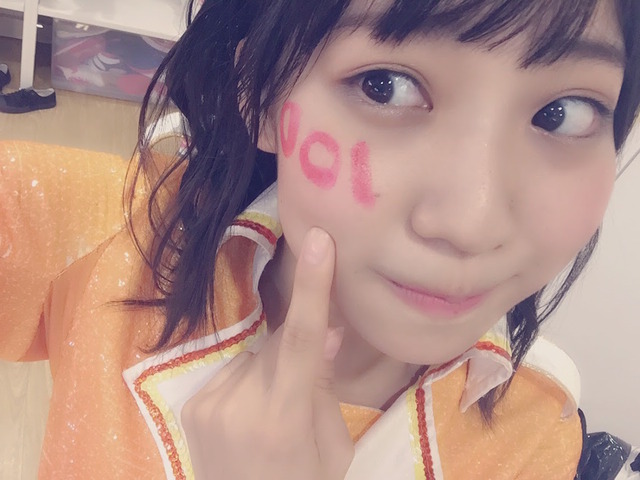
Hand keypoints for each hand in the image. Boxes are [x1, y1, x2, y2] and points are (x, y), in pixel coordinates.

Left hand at [182, 228, 353, 479]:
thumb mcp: (331, 449)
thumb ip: (323, 388)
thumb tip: (325, 330)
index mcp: (283, 418)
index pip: (302, 340)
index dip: (313, 287)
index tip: (319, 240)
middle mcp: (239, 403)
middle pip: (279, 344)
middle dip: (298, 349)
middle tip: (300, 390)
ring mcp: (209, 401)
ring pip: (256, 356)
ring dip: (271, 369)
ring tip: (271, 414)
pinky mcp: (192, 404)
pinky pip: (234, 369)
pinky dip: (250, 380)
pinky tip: (249, 415)